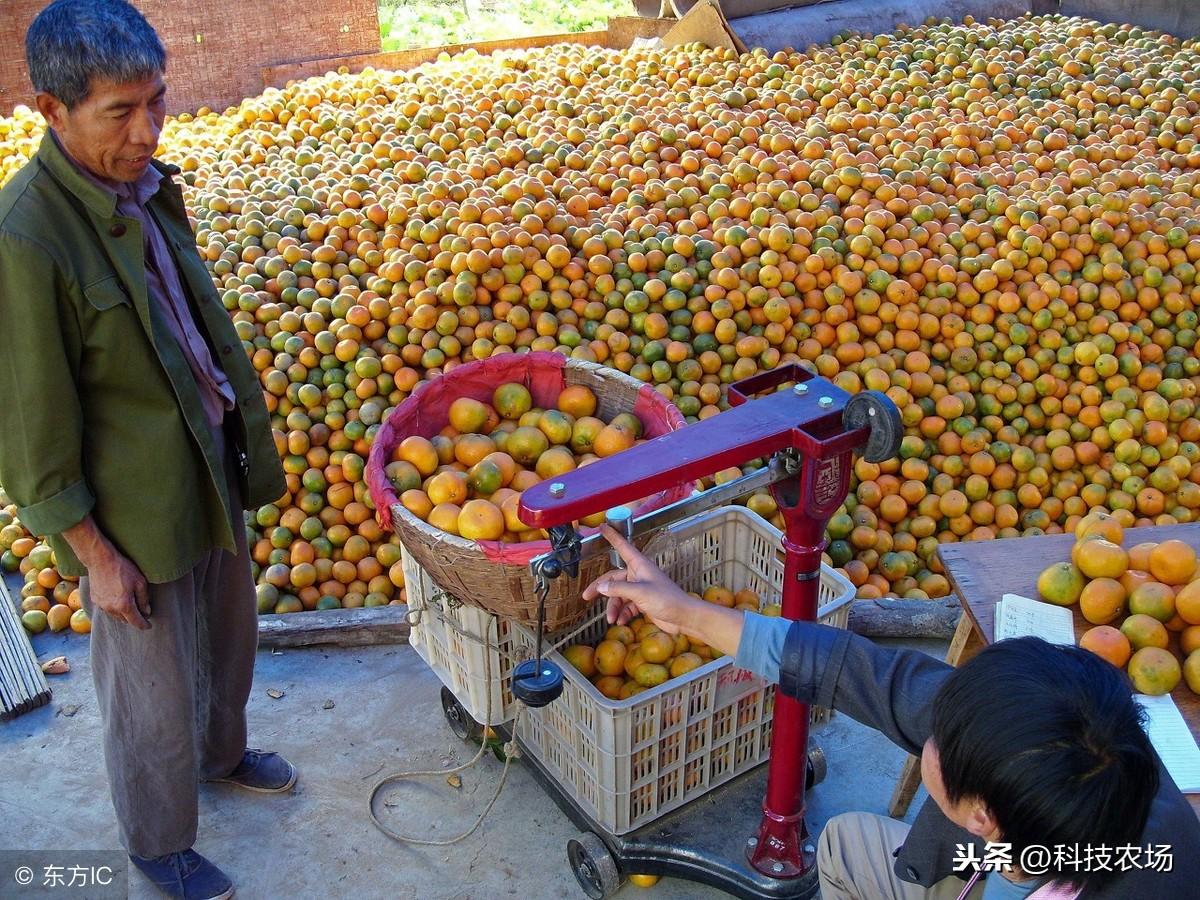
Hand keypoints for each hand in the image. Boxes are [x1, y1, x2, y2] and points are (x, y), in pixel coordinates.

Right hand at [87, 546, 150, 629]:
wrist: (100, 560)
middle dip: (134, 618)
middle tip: (141, 612)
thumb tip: (146, 612)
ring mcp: (101, 606)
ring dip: (123, 614)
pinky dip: (114, 608)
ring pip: (115, 616)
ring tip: (130, 605)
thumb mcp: (140, 582)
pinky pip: (107, 609)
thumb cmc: (123, 569)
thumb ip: (144, 599)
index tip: (148, 626)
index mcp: (124, 605)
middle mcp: (111, 609)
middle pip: (126, 620)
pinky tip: (118, 600)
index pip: (136, 622)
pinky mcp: (94, 600)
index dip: (144, 625)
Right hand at [582, 525, 702, 635]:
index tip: (603, 527)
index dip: (612, 537)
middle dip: (601, 589)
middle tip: (586, 597)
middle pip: (614, 579)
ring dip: (613, 607)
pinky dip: (622, 614)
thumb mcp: (640, 592)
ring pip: (619, 595)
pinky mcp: (643, 602)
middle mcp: (638, 575)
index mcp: (640, 565)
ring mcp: (640, 589)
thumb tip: (601, 588)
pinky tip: (620, 621)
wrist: (683, 617)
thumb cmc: (666, 599)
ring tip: (611, 620)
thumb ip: (619, 589)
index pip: (623, 547)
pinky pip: (627, 606)